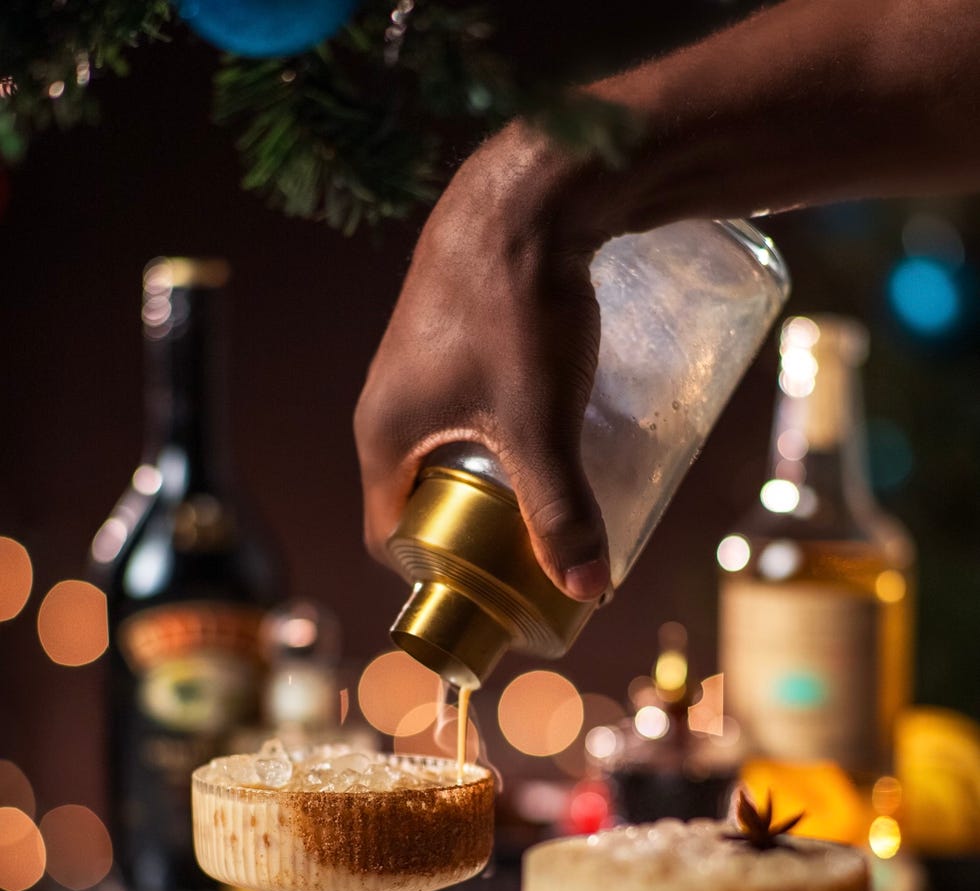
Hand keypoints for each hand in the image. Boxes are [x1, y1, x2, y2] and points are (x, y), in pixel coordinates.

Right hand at [354, 125, 611, 601]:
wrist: (526, 191)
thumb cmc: (515, 306)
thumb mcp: (541, 423)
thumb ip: (561, 508)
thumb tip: (590, 591)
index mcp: (381, 437)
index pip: (390, 539)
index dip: (438, 576)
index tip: (494, 593)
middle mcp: (385, 407)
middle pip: (420, 502)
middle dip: (473, 536)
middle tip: (532, 556)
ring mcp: (413, 370)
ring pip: (445, 456)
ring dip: (488, 488)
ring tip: (550, 503)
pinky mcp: (447, 340)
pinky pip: (460, 415)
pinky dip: (495, 442)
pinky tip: (547, 438)